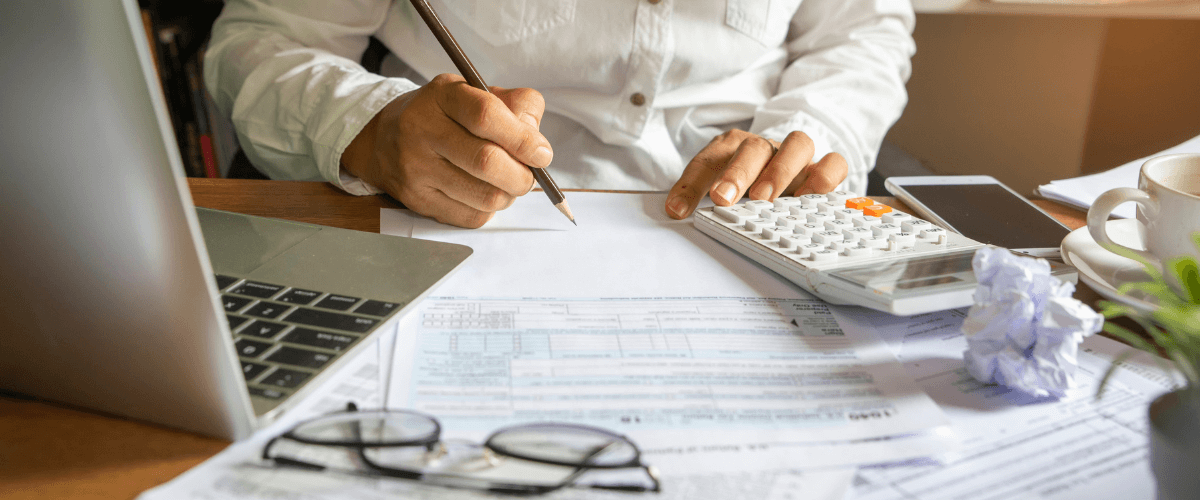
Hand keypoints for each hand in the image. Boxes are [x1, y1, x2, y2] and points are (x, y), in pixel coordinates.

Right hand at [341, 74, 552, 227]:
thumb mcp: (476, 93)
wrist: (385, 140)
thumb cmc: (444, 115)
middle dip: (522, 175)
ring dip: (508, 195)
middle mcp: (422, 130)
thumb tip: (537, 143)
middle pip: (487, 162)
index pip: (486, 115)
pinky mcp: (417, 200)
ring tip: (506, 183)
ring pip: (484, 196)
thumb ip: (515, 106)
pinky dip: (489, 209)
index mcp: (442, 95)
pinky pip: (471, 217)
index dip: (522, 139)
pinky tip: (483, 193)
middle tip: (529, 175)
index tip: (542, 154)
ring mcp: (416, 168)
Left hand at [664, 130, 847, 218]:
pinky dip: (824, 177)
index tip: (678, 210)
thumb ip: (698, 197)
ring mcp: (796, 156)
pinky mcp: (823, 168)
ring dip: (780, 170)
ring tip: (765, 198)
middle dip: (737, 173)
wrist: (784, 169)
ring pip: (797, 144)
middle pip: (753, 147)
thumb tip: (677, 213)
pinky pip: (834, 162)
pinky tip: (808, 198)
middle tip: (724, 198)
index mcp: (731, 148)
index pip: (707, 160)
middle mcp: (765, 147)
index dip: (690, 184)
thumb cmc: (746, 183)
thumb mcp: (717, 189)